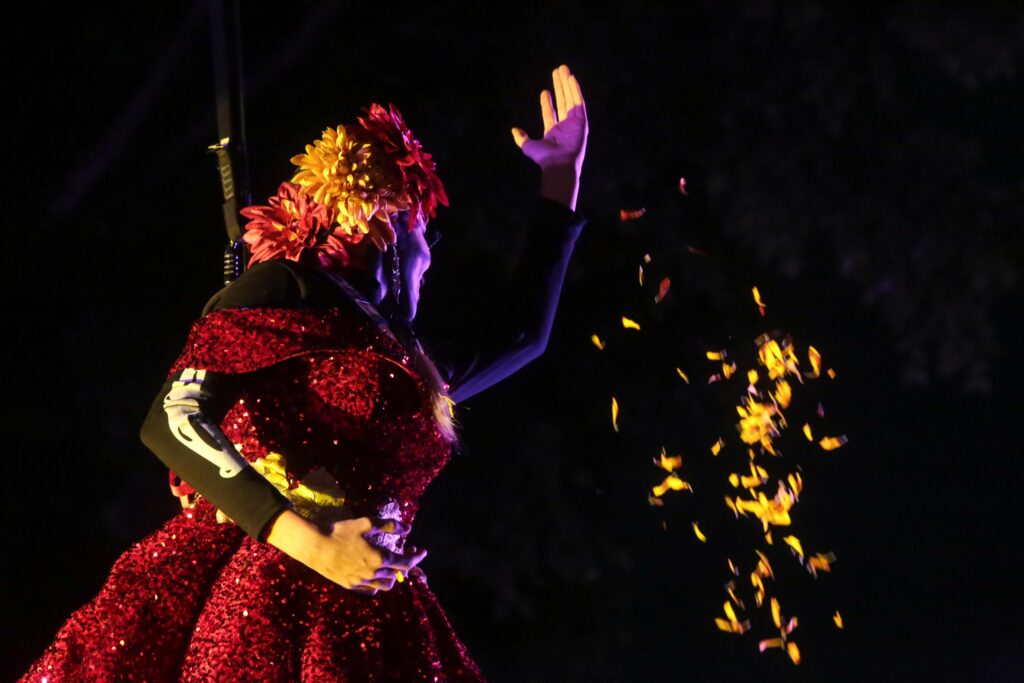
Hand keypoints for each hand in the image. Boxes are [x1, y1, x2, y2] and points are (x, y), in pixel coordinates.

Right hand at [312, 516, 427, 594]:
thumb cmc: (341, 532)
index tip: (422, 552)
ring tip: (391, 565)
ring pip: (386, 585)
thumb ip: (389, 526)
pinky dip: (378, 584)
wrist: (315, 546)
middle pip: (397, 574)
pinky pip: (371, 590)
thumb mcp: (366, 523)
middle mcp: (373, 573)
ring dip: (393, 576)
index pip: (405, 562)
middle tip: (407, 552)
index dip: (416, 557)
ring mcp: (361, 582)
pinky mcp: (351, 586)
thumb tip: (407, 529)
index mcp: (379, 557)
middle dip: (406, 563)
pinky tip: (376, 575)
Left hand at [511, 64, 588, 209]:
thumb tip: (514, 130)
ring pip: (571, 98)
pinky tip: (571, 79)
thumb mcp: (528, 147)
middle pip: (562, 101)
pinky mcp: (582, 121)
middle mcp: (565, 126)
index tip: (545, 91)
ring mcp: (574, 123)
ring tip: (564, 70)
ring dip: (567, 84)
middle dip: (560, 86)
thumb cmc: (544, 158)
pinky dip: (575, 90)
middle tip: (557, 72)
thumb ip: (521, 138)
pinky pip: (579, 102)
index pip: (551, 113)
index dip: (547, 102)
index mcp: (553, 132)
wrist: (558, 163)